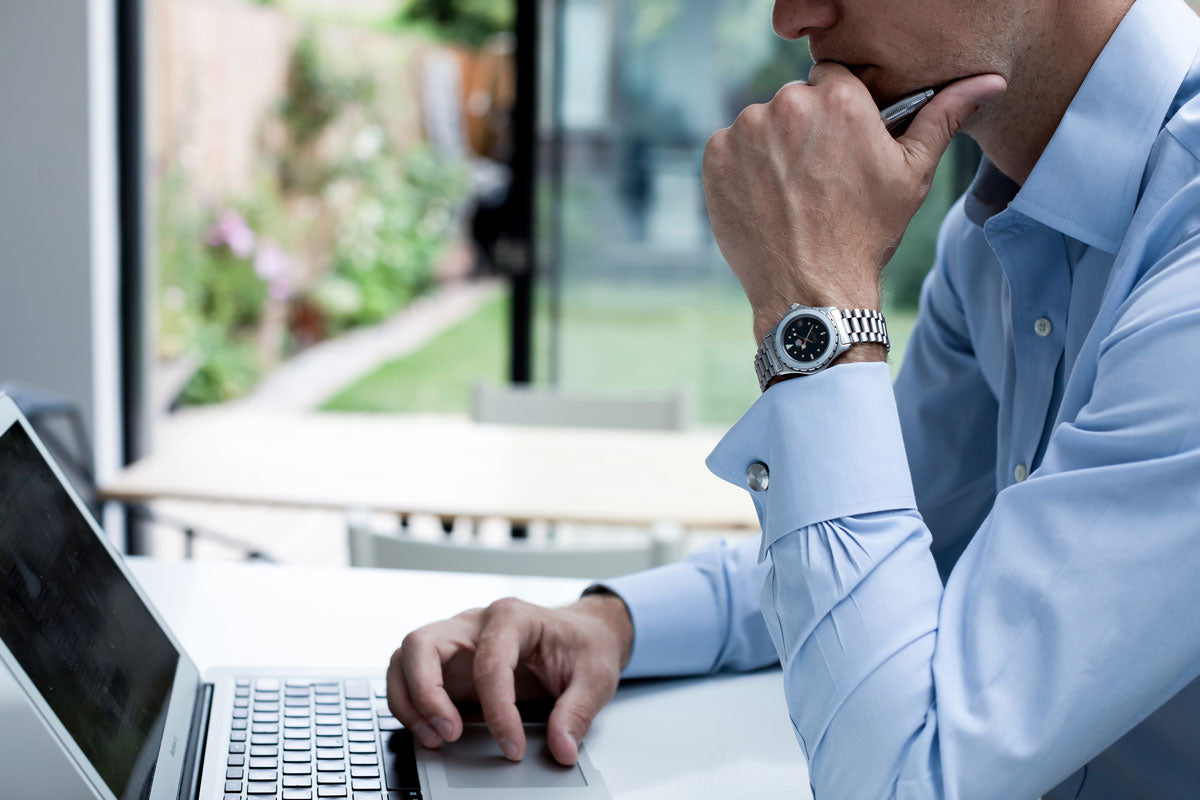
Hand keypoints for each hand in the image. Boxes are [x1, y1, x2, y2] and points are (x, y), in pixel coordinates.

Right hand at [386, 593, 633, 765]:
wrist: (584, 632)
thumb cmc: (585, 645)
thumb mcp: (595, 678)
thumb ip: (577, 713)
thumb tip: (561, 748)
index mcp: (512, 617)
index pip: (489, 661)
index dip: (497, 710)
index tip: (513, 746)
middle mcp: (475, 623)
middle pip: (422, 644)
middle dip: (426, 693)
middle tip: (450, 734)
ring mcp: (457, 641)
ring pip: (406, 658)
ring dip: (409, 700)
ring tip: (434, 738)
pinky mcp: (450, 664)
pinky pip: (411, 677)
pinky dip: (411, 705)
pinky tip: (432, 732)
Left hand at [702, 63, 1005, 341]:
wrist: (811, 291)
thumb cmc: (866, 234)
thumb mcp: (912, 174)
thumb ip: (943, 116)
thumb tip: (988, 82)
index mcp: (837, 98)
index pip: (833, 80)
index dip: (837, 115)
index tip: (839, 147)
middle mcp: (787, 105)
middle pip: (795, 102)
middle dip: (804, 131)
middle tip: (817, 179)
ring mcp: (746, 131)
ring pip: (761, 124)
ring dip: (771, 149)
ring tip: (790, 194)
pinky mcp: (715, 158)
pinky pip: (729, 148)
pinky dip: (741, 169)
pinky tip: (764, 200)